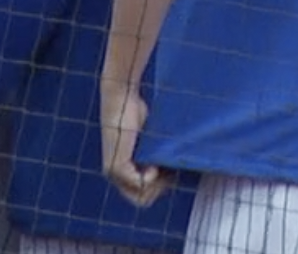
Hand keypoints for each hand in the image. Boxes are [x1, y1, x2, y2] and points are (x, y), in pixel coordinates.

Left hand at [100, 81, 171, 206]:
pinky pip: (139, 185)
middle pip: (143, 200)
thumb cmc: (137, 113)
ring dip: (156, 184)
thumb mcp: (152, 140)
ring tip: (160, 166)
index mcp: (122, 170)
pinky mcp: (116, 166)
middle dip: (160, 188)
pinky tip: (154, 165)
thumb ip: (159, 155)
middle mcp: (115, 175)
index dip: (161, 187)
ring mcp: (114, 172)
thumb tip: (184, 168)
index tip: (168, 170)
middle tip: (166, 169)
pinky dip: (150, 178)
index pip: (143, 196)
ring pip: (141, 197)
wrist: (122, 97)